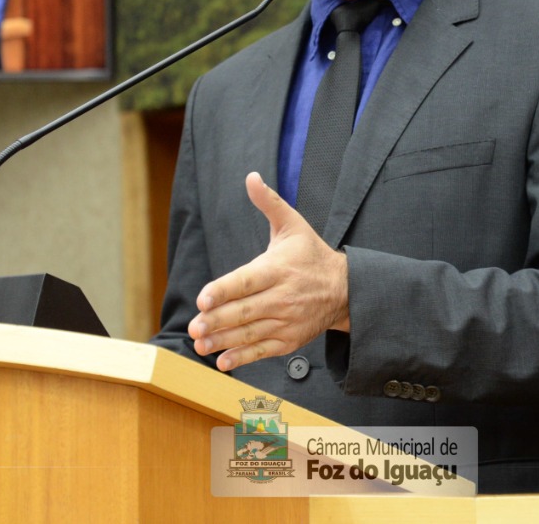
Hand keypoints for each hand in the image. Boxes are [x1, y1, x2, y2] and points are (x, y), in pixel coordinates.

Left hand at [188, 172, 350, 371]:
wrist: (344, 289)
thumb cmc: (310, 255)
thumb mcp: (293, 225)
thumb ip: (269, 203)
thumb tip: (251, 177)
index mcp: (278, 268)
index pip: (247, 281)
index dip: (224, 290)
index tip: (203, 298)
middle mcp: (282, 297)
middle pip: (245, 311)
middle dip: (217, 320)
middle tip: (194, 327)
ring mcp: (287, 321)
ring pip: (251, 333)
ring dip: (223, 341)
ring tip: (200, 344)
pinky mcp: (289, 340)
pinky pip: (263, 350)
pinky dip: (243, 357)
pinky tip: (223, 361)